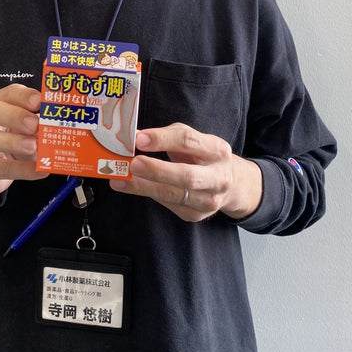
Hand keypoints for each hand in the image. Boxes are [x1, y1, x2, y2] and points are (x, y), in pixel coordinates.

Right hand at [0, 84, 47, 203]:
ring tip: (34, 146)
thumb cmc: (8, 139)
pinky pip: (0, 168)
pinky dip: (22, 169)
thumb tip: (58, 120)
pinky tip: (39, 170)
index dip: (23, 96)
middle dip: (15, 116)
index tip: (39, 101)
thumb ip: (36, 120)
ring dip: (13, 142)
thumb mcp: (21, 125)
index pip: (6, 94)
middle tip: (35, 124)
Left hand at [110, 123, 261, 221]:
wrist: (231, 184)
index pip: (188, 142)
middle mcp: (218, 177)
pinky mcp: (196, 214)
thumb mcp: (192, 138)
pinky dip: (148, 194)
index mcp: (217, 150)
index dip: (162, 139)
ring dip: (144, 187)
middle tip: (134, 163)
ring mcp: (209, 200)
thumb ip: (167, 136)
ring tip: (121, 179)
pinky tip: (131, 187)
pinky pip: (168, 204)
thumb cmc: (202, 155)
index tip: (139, 139)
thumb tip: (135, 136)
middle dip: (157, 170)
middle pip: (187, 175)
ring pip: (174, 194)